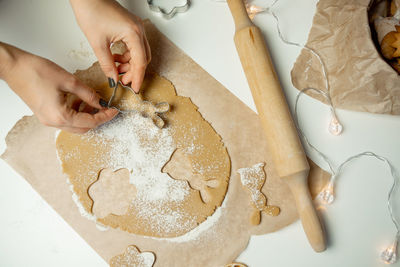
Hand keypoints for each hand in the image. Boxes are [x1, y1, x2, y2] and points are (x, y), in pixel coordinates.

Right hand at [0, 43, 117, 132]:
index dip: (105, 116)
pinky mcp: (45, 114)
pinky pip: (65, 119)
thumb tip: (100, 102)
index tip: (114, 110)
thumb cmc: (36, 71)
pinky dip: (76, 113)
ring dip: (86, 116)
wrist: (13, 67)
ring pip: (74, 125)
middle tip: (106, 107)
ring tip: (93, 101)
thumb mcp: (69, 80)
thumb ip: (87, 94)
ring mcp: (48, 120)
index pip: (90, 122)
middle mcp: (54, 122)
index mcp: (61, 116)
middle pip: (83, 128)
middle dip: (97, 119)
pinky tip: (79, 100)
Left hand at [70, 0, 150, 92]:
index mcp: (133, 34)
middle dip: (134, 71)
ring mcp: (136, 27)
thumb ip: (107, 64)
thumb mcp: (98, 43)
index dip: (137, 78)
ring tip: (115, 68)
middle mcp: (139, 30)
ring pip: (139, 52)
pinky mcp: (131, 26)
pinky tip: (115, 57)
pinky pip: (135, 45)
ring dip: (129, 63)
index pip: (140, 62)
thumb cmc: (91, 11)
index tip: (134, 89)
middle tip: (123, 80)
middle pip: (143, 58)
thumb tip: (113, 78)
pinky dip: (127, 54)